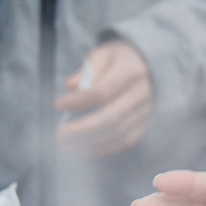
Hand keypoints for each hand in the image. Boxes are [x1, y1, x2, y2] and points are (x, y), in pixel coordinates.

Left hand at [55, 40, 154, 156]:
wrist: (147, 65)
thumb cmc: (118, 60)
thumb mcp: (101, 55)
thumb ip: (86, 71)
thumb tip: (72, 86)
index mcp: (131, 71)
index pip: (102, 91)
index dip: (79, 101)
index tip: (59, 104)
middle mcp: (142, 93)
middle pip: (111, 117)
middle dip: (82, 129)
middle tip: (60, 135)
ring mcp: (147, 110)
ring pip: (118, 133)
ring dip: (90, 143)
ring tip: (68, 146)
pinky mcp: (146, 124)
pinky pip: (126, 141)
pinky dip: (104, 148)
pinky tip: (85, 149)